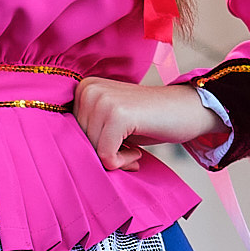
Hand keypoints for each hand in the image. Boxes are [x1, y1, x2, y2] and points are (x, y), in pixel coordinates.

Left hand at [76, 79, 223, 173]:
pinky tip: (138, 151)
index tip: (115, 142)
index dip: (93, 147)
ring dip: (115, 159)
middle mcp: (89, 89)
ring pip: (92, 151)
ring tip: (134, 146)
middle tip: (128, 146)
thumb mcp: (110, 122)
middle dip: (103, 153)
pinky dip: (122, 162)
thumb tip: (61, 160)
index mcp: (84, 88)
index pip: (69, 135)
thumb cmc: (148, 121)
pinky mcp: (117, 114)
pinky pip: (106, 156)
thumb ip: (87, 132)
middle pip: (78, 143)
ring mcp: (102, 99)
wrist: (187, 110)